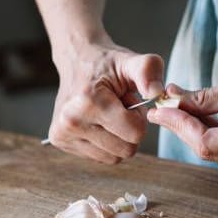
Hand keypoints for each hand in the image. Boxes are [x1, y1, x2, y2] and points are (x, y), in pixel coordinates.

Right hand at [49, 39, 164, 163]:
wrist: (76, 59)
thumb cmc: (107, 64)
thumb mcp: (131, 61)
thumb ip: (149, 72)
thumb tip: (158, 93)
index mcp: (88, 102)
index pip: (135, 133)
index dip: (139, 117)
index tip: (129, 101)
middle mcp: (70, 121)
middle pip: (126, 150)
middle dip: (130, 130)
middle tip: (119, 107)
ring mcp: (63, 134)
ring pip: (114, 158)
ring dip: (118, 138)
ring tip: (109, 113)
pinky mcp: (60, 141)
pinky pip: (100, 157)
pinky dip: (106, 143)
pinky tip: (98, 122)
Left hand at [148, 49, 217, 171]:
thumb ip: (207, 98)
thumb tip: (175, 100)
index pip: (205, 144)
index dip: (179, 126)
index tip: (159, 108)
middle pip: (209, 150)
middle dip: (183, 127)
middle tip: (163, 105)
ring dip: (196, 128)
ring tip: (176, 106)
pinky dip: (213, 130)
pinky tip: (199, 114)